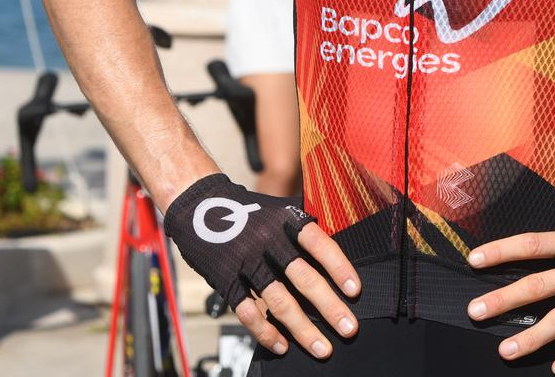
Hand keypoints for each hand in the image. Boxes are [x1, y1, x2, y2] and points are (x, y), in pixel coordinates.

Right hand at [163, 174, 359, 359]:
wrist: (199, 205)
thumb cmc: (247, 210)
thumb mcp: (278, 209)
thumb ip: (304, 230)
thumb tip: (336, 255)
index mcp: (285, 221)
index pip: (319, 244)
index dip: (339, 267)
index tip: (355, 291)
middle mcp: (268, 242)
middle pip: (304, 278)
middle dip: (329, 307)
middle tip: (349, 328)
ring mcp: (246, 263)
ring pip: (280, 301)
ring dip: (303, 329)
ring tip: (322, 348)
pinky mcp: (226, 281)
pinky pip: (248, 312)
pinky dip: (266, 332)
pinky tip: (282, 345)